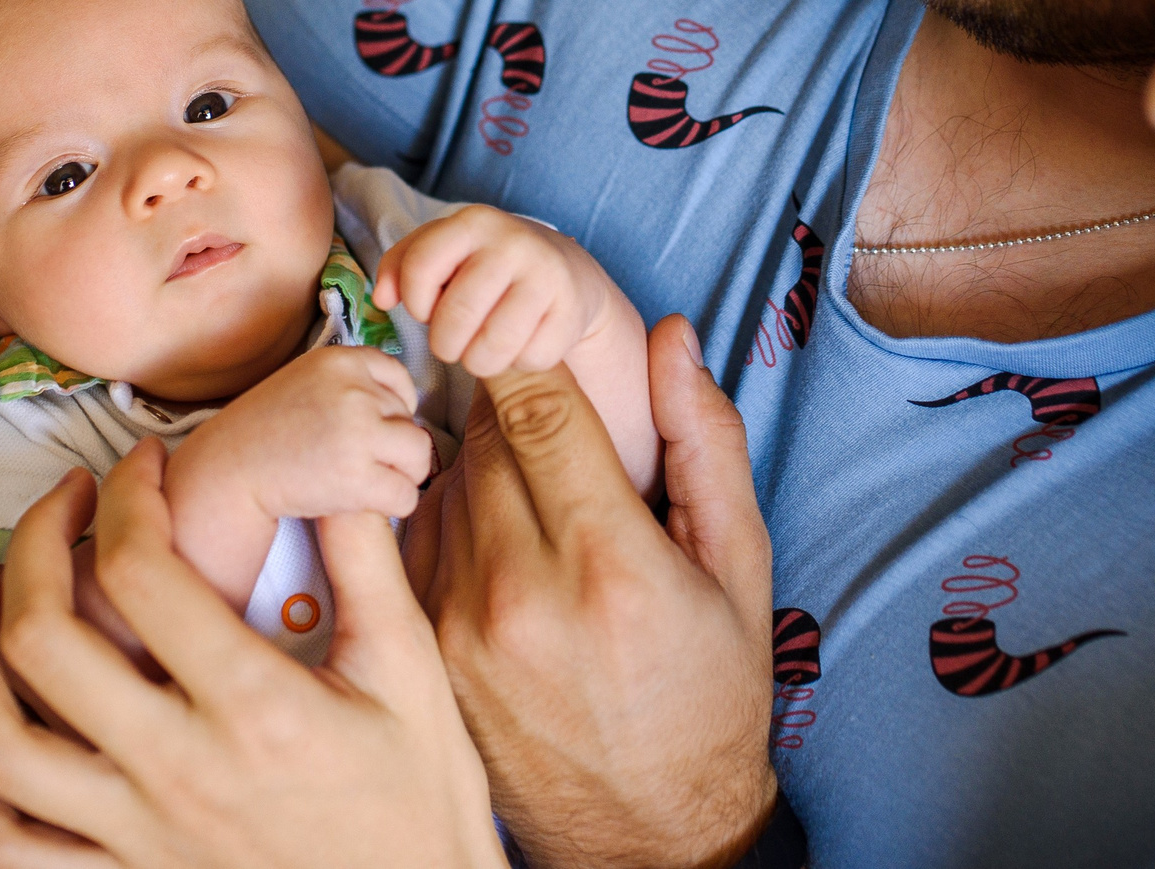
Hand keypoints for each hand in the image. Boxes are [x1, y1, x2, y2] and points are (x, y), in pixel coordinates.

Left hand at [0, 444, 503, 868]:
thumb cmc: (419, 799)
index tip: (144, 463)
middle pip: (43, 642)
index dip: (128, 493)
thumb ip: (366, 562)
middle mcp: (180, 770)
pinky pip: (5, 841)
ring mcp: (138, 834)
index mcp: (255, 706)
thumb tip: (336, 470)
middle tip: (64, 503)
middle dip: (33, 545)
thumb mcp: (410, 671)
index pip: (143, 572)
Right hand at [172, 344, 432, 523]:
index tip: (371, 429)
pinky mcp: (357, 478)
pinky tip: (364, 503)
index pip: (401, 380)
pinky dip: (392, 505)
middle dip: (391, 446)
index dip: (394, 409)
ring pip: (419, 456)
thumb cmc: (266, 429)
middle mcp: (353, 391)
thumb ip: (352, 382)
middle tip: (356, 461)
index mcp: (340, 360)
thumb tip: (412, 403)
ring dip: (401, 474)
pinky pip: (406, 495)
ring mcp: (357, 433)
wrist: (227, 471)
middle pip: (411, 420)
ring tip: (369, 482)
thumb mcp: (307, 381)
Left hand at [375, 205, 627, 377]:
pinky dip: (519, 364)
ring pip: (491, 349)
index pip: (419, 267)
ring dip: (478, 362)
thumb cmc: (486, 267)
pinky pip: (529, 360)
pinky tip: (520, 344)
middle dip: (445, 344)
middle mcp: (512, 243)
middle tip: (453, 342)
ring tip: (481, 349)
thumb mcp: (443, 252)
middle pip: (454, 318)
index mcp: (472, 222)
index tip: (426, 310)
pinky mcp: (572, 311)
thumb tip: (381, 298)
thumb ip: (401, 266)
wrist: (565, 272)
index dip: (415, 302)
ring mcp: (546, 276)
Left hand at [411, 316, 777, 868]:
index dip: (534, 351)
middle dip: (520, 414)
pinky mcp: (424, 653)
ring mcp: (459, 626)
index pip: (536, 401)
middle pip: (486, 434)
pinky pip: (418, 539)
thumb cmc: (708, 697)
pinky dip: (452, 521)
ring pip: (447, 482)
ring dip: (485, 469)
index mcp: (609, 559)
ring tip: (539, 503)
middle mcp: (521, 590)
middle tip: (557, 431)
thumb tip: (670, 338)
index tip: (539, 336)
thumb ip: (704, 442)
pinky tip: (500, 548)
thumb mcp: (737, 567)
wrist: (647, 835)